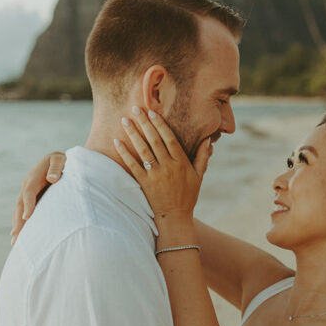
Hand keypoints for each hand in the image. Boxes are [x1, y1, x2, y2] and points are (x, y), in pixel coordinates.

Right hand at [11, 151, 66, 242]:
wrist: (58, 159)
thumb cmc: (62, 160)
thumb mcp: (60, 159)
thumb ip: (56, 167)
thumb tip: (52, 179)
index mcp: (33, 177)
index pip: (28, 192)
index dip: (27, 205)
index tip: (27, 218)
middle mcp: (27, 185)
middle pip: (20, 204)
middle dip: (18, 220)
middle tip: (16, 235)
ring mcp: (27, 192)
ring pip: (19, 209)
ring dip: (17, 224)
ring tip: (15, 240)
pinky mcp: (31, 197)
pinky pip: (24, 210)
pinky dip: (21, 222)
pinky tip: (21, 234)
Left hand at [114, 108, 211, 222]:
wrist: (175, 217)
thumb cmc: (188, 196)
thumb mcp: (199, 176)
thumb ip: (202, 156)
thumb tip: (208, 139)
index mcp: (181, 163)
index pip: (170, 139)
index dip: (160, 124)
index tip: (152, 112)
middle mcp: (168, 167)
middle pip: (155, 140)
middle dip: (144, 123)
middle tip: (135, 108)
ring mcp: (156, 175)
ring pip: (143, 150)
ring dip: (133, 134)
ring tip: (125, 120)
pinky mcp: (145, 183)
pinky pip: (133, 165)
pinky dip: (124, 153)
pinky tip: (117, 141)